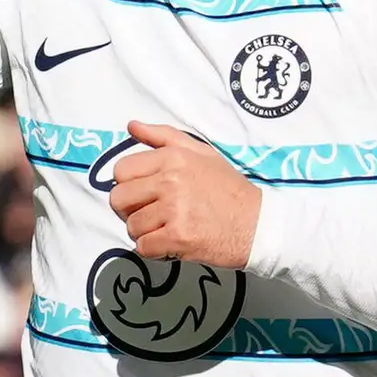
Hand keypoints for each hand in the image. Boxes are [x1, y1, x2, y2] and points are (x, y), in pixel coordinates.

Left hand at [110, 120, 258, 267]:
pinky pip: (144, 247)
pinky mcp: (178, 237)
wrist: (258, 224)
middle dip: (131, 210)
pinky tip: (171, 244)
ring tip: (167, 229)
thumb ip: (163, 136)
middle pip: (119, 199)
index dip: (129, 185)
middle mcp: (170, 180)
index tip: (146, 193)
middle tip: (154, 214)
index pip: (121, 171)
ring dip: (145, 232)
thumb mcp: (201, 152)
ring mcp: (174, 210)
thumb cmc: (228, 189)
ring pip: (131, 226)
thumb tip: (131, 126)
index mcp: (173, 157)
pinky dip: (154, 250)